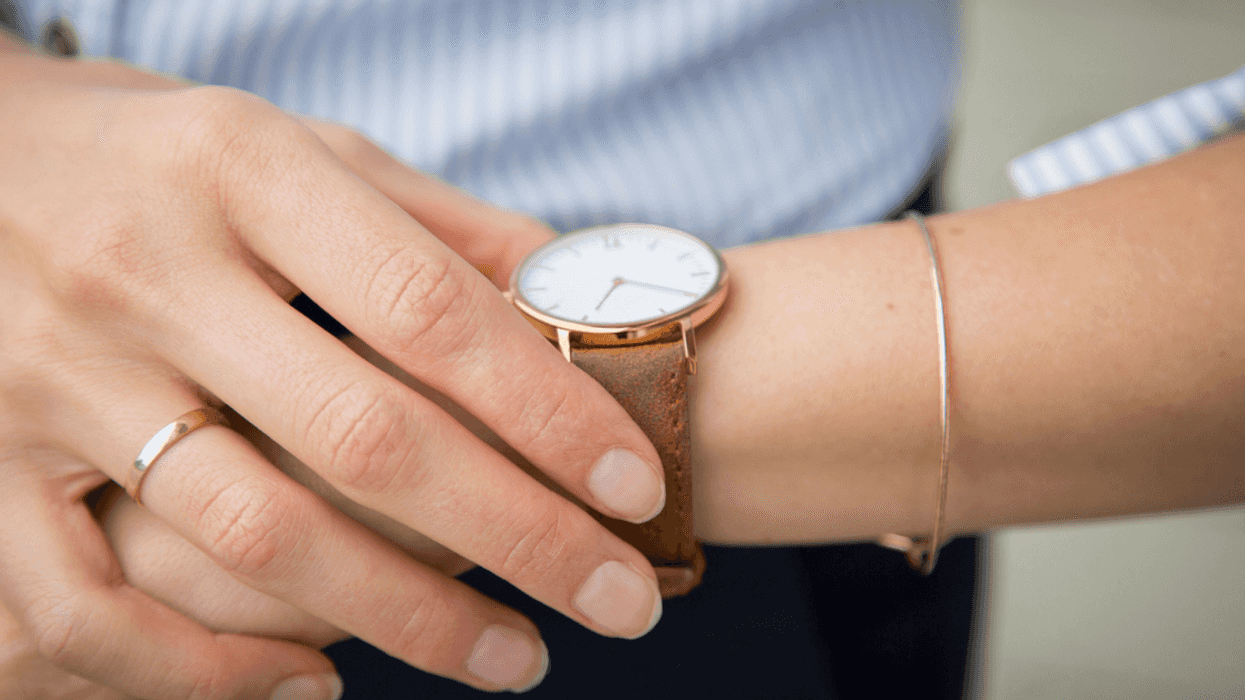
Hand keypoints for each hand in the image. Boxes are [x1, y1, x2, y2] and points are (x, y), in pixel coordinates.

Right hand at [0, 42, 666, 696]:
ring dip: (403, 617)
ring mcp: (56, 376)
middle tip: (620, 601)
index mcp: (243, 172)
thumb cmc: (157, 154)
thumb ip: (429, 221)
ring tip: (517, 658)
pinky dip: (205, 670)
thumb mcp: (293, 147)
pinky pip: (88, 605)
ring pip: (252, 533)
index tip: (636, 485)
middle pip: (365, 438)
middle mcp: (148, 273)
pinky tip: (318, 685)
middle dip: (518, 535)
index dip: (548, 408)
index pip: (429, 311)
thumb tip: (572, 287)